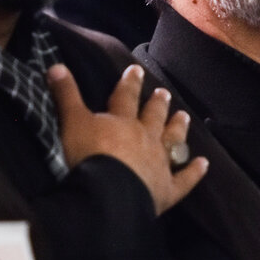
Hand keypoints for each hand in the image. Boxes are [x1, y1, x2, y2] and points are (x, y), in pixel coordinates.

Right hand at [48, 63, 207, 214]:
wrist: (110, 194)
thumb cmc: (90, 157)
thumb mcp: (72, 122)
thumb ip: (66, 95)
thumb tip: (56, 65)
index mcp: (122, 122)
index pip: (126, 97)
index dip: (130, 83)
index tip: (137, 69)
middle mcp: (145, 138)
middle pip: (153, 117)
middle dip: (157, 104)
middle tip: (164, 92)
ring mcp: (159, 163)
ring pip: (172, 141)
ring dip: (177, 128)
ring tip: (184, 116)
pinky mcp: (167, 189)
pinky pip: (184, 179)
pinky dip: (194, 172)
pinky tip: (204, 164)